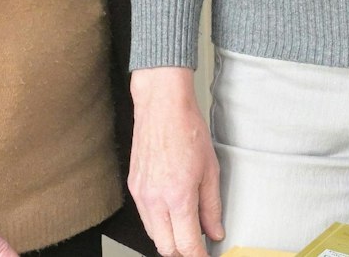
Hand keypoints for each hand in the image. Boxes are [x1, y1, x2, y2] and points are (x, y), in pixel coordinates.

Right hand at [129, 66, 223, 256]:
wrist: (162, 107)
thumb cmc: (188, 131)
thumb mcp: (210, 170)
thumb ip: (212, 207)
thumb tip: (214, 232)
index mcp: (178, 196)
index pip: (186, 244)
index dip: (198, 256)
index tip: (206, 256)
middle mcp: (155, 199)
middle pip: (166, 247)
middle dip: (183, 251)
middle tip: (198, 244)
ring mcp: (141, 194)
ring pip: (153, 234)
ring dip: (170, 237)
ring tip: (187, 226)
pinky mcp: (133, 187)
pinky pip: (145, 217)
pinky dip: (159, 222)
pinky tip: (172, 210)